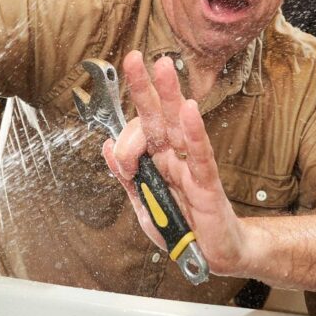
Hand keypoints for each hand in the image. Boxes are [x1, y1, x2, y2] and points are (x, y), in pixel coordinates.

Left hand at [101, 50, 246, 275]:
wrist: (210, 257)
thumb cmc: (180, 228)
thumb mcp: (142, 205)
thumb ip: (125, 177)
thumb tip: (105, 146)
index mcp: (157, 161)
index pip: (138, 135)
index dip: (124, 140)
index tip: (119, 158)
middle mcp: (174, 158)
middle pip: (157, 116)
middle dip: (145, 88)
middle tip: (135, 58)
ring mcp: (190, 167)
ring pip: (178, 126)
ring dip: (170, 96)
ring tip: (163, 67)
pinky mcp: (206, 184)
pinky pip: (199, 155)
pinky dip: (193, 133)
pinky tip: (189, 110)